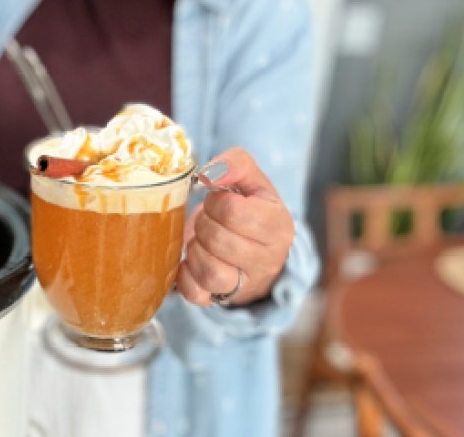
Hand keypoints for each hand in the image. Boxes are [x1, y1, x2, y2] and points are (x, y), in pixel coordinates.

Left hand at [175, 148, 294, 305]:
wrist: (257, 250)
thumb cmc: (251, 210)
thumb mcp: (252, 181)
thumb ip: (236, 164)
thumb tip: (209, 173)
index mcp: (278, 225)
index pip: (233, 211)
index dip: (216, 201)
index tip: (219, 201)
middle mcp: (268, 259)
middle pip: (217, 239)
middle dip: (204, 224)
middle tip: (208, 220)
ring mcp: (246, 284)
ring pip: (209, 270)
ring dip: (195, 249)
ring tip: (201, 239)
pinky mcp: (221, 299)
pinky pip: (195, 293)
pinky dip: (185, 276)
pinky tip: (191, 261)